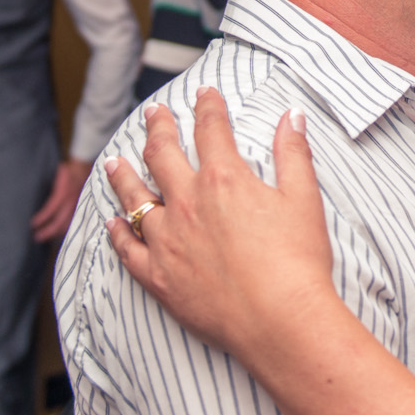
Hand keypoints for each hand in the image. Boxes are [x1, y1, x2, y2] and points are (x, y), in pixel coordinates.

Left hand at [31, 158, 92, 242]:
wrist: (84, 168)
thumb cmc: (67, 170)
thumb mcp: (56, 172)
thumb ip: (47, 181)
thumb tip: (29, 191)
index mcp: (64, 191)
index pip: (52, 207)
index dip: (42, 217)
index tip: (32, 224)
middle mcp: (72, 200)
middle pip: (60, 220)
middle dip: (48, 230)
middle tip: (36, 237)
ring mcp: (78, 205)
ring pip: (67, 223)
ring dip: (55, 232)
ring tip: (43, 238)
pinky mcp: (81, 208)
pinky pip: (73, 222)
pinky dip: (65, 229)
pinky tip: (57, 233)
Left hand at [104, 89, 332, 358]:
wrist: (280, 321)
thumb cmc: (298, 262)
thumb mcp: (304, 199)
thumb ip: (293, 154)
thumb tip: (292, 118)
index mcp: (224, 179)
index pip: (210, 130)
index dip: (208, 107)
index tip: (204, 93)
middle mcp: (187, 204)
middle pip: (162, 155)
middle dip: (158, 128)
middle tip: (154, 114)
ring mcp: (167, 240)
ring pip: (135, 199)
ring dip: (124, 176)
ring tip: (114, 162)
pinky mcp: (159, 277)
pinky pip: (127, 250)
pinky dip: (116, 234)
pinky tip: (110, 224)